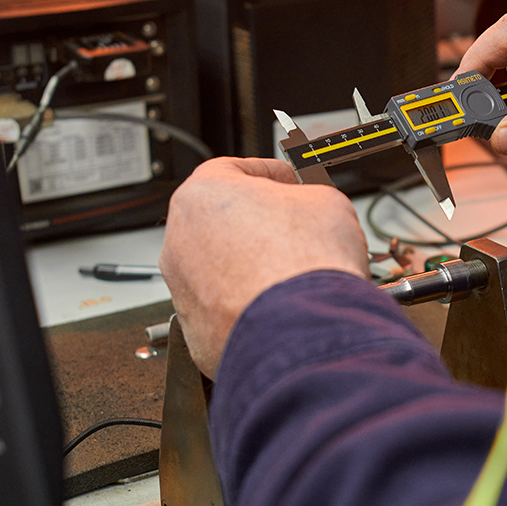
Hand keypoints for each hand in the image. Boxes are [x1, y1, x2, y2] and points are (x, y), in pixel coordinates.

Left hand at [159, 157, 369, 378]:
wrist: (302, 332)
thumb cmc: (304, 264)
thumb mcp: (325, 201)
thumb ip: (308, 196)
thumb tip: (310, 208)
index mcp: (201, 195)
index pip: (232, 170)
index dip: (269, 174)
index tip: (289, 183)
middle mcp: (181, 243)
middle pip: (222, 224)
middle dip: (259, 225)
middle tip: (294, 230)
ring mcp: (185, 293)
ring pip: (221, 273)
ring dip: (253, 270)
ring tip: (293, 274)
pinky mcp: (198, 335)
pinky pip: (227, 313)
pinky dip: (251, 309)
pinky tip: (283, 306)